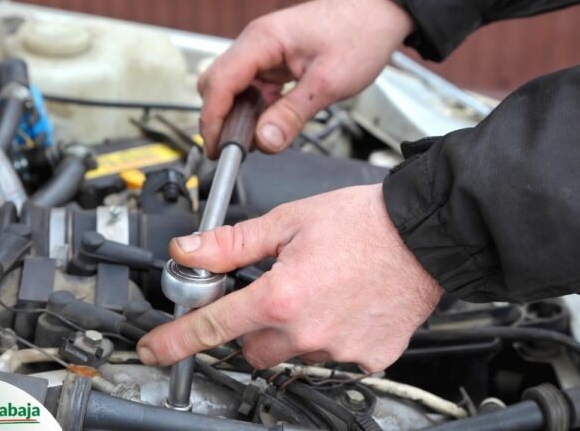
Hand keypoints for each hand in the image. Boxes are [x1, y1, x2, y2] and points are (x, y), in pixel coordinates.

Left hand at [137, 185, 442, 371]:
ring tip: (320, 293)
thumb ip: (232, 243)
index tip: (155, 350)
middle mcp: (307, 331)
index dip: (175, 341)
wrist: (424, 234)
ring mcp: (340, 349)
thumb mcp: (288, 222)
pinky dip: (330, 337)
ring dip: (293, 333)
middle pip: (252, 349)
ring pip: (293, 355)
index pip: (212, 327)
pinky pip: (333, 358)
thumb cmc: (363, 222)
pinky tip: (344, 307)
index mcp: (281, 296)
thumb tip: (190, 252)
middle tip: (275, 295)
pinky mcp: (369, 358)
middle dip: (252, 327)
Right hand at [198, 0, 412, 157]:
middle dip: (220, 119)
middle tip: (232, 151)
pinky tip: (267, 125)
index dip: (213, 119)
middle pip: (217, 85)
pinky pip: (253, 88)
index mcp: (263, 40)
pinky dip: (255, 109)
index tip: (217, 149)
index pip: (220, 83)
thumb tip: (263, 142)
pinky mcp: (275, 61)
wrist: (380, 13)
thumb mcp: (328, 83)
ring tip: (252, 142)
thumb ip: (292, 115)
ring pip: (234, 88)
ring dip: (238, 115)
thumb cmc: (360, 33)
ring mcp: (265, 52)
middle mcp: (257, 43)